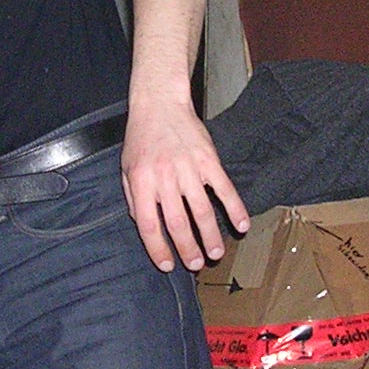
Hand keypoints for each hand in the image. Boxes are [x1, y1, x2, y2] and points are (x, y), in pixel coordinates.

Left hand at [120, 101, 248, 271]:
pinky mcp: (209, 159)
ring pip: (202, 210)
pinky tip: (242, 225)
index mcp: (141, 182)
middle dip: (187, 248)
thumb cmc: (142, 138)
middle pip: (178, 222)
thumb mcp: (126, 168)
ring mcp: (189, 167)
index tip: (168, 265)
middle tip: (196, 264)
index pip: (149, 225)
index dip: (158, 248)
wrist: (160, 103)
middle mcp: (164, 177)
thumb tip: (145, 226)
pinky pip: (224, 188)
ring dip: (210, 235)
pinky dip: (235, 208)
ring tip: (215, 253)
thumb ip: (134, 198)